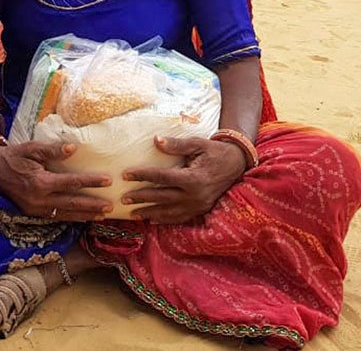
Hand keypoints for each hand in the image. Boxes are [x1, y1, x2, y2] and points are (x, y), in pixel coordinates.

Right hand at [0, 140, 111, 220]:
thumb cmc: (13, 156)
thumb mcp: (30, 148)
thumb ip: (52, 150)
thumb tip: (73, 148)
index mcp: (40, 183)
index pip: (71, 183)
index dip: (90, 182)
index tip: (108, 180)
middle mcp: (39, 200)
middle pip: (72, 204)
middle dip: (93, 206)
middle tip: (111, 207)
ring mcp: (36, 210)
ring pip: (66, 214)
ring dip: (86, 215)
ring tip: (103, 216)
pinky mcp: (34, 214)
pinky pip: (57, 217)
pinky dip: (73, 218)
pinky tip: (85, 218)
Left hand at [123, 136, 246, 223]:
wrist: (237, 163)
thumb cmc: (215, 151)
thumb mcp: (197, 143)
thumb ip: (177, 145)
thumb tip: (156, 141)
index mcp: (193, 178)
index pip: (162, 178)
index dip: (143, 175)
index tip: (126, 174)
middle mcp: (195, 195)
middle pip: (162, 198)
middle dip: (141, 198)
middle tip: (123, 198)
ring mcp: (198, 205)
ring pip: (169, 212)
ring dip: (149, 213)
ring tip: (132, 213)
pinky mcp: (200, 210)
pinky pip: (180, 218)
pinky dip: (165, 220)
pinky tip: (152, 220)